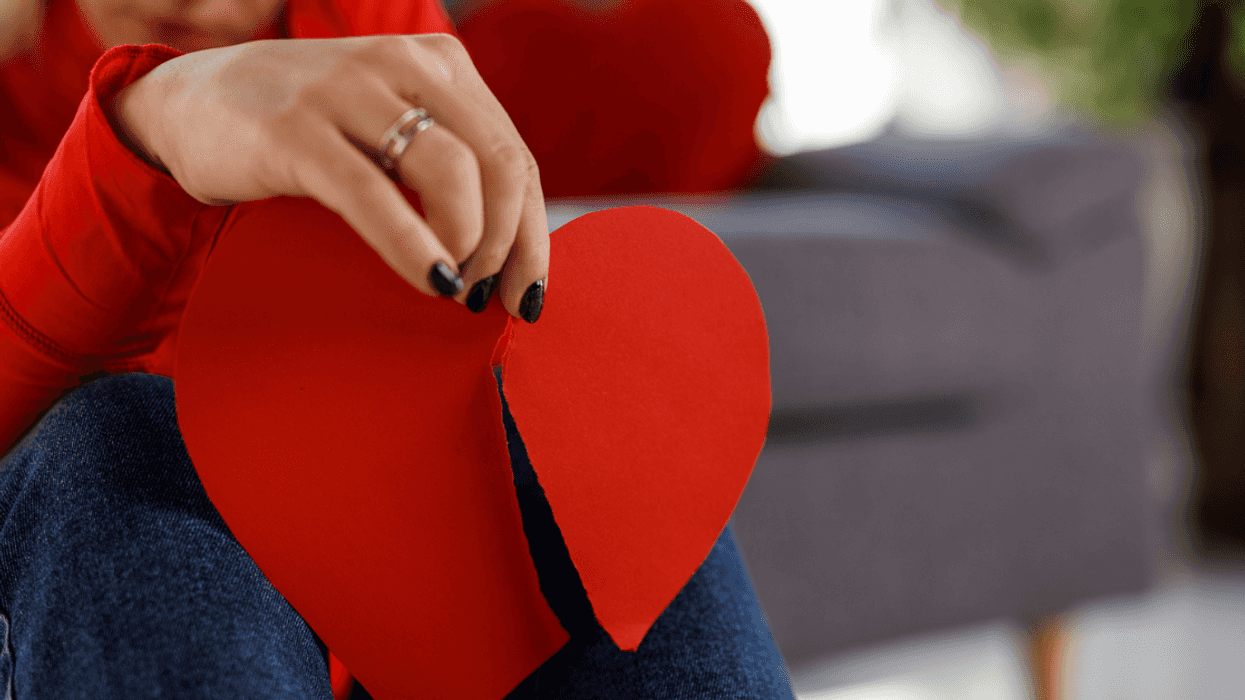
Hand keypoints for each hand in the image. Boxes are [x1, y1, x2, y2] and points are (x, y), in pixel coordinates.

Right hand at [111, 34, 547, 319]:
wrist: (185, 104)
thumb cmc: (304, 133)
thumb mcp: (389, 131)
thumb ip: (449, 165)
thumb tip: (512, 256)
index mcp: (439, 64)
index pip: (514, 156)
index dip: (533, 235)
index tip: (527, 292)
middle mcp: (403, 63)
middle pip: (500, 164)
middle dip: (509, 245)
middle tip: (488, 298)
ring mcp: (348, 91)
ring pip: (452, 172)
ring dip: (470, 245)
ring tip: (455, 288)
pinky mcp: (296, 131)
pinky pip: (375, 196)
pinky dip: (414, 246)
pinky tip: (432, 282)